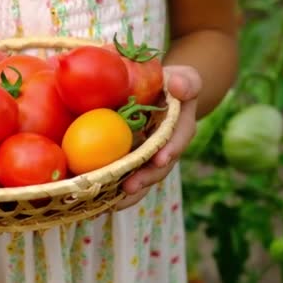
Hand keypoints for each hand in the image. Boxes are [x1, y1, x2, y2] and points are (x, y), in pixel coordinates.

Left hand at [117, 65, 201, 209]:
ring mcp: (147, 159)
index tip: (161, 158)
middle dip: (145, 179)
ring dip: (127, 194)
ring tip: (110, 204)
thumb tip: (179, 87)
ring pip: (140, 180)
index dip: (170, 150)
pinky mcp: (130, 162)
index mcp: (181, 129)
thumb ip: (187, 81)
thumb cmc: (171, 84)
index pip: (178, 140)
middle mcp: (166, 150)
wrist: (159, 95)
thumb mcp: (184, 78)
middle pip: (158, 169)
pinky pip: (122, 178)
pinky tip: (95, 201)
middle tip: (130, 187)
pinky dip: (110, 190)